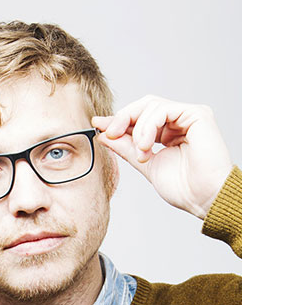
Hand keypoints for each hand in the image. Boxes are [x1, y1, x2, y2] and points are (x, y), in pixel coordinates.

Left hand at [92, 96, 232, 218]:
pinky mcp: (198, 114)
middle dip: (123, 118)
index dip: (118, 120)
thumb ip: (125, 146)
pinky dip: (148, 125)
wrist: (205, 200)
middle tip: (110, 133)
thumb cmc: (184, 187)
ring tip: (141, 152)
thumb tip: (103, 131)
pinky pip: (162, 109)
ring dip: (137, 128)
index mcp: (169, 131)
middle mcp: (180, 120)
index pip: (139, 116)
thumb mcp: (145, 162)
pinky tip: (147, 145)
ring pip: (150, 105)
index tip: (98, 125)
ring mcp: (190, 116)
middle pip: (143, 105)